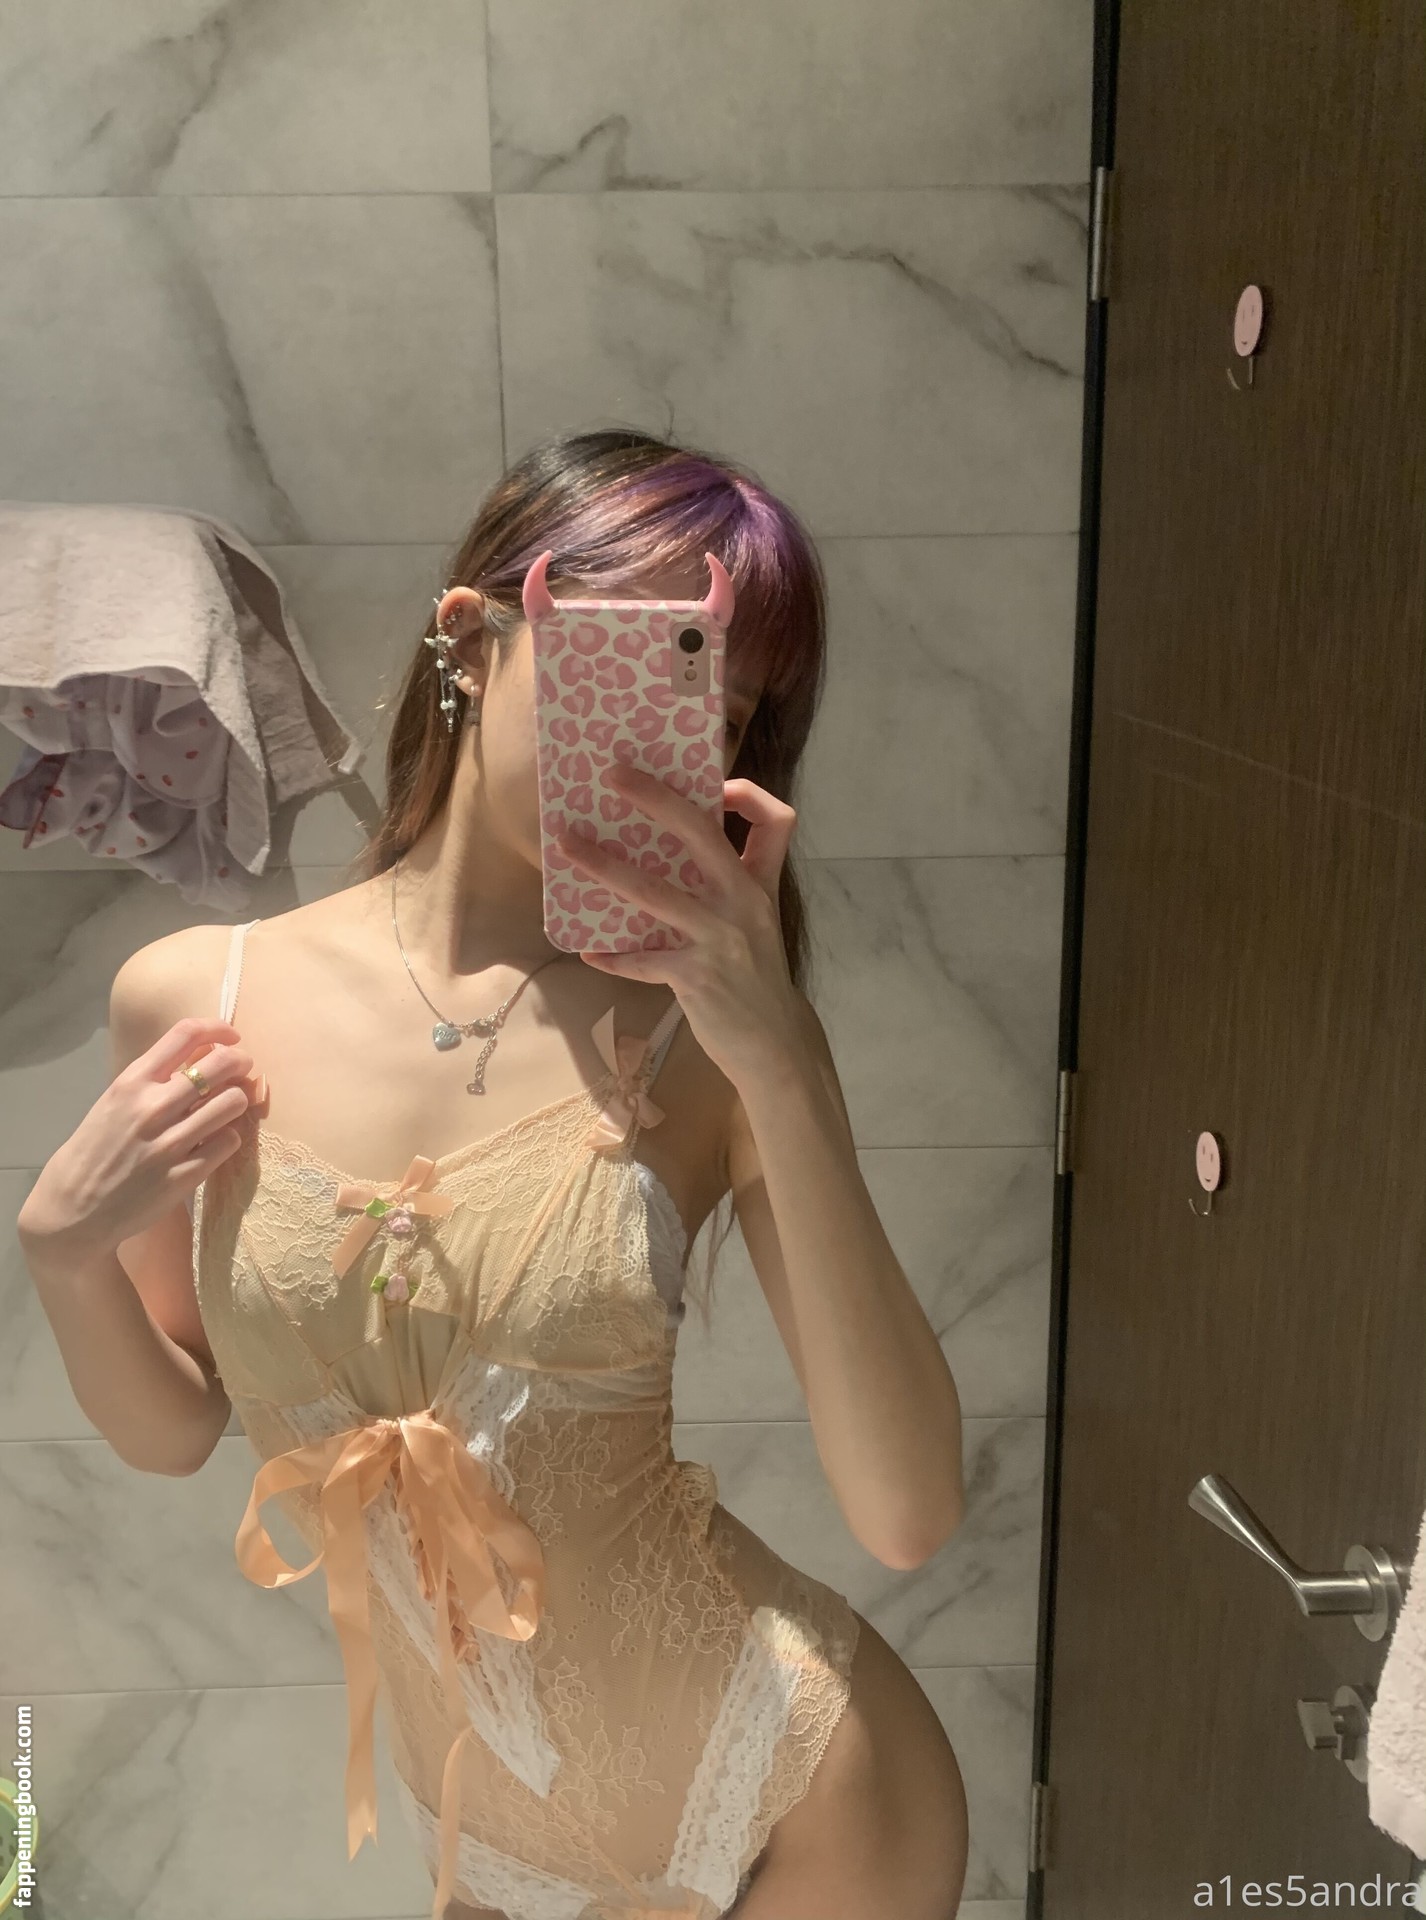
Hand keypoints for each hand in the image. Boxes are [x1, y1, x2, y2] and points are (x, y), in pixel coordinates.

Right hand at [17, 1018, 260, 1266]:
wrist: (73, 1210)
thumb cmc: (94, 1151)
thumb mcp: (112, 1103)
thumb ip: (151, 1082)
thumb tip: (198, 1061)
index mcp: (131, 1082)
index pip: (185, 1034)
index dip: (217, 1028)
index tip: (230, 1038)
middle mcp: (152, 1107)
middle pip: (220, 1063)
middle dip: (240, 1062)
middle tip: (242, 1070)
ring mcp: (170, 1143)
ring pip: (233, 1101)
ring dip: (238, 1100)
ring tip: (231, 1107)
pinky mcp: (184, 1175)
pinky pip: (229, 1142)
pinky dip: (229, 1137)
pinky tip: (218, 1141)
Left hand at [554, 763, 805, 1090]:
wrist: (775, 1044)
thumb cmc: (758, 979)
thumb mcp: (759, 924)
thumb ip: (729, 889)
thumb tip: (673, 860)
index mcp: (761, 885)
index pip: (776, 821)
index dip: (748, 793)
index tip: (717, 786)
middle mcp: (743, 903)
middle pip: (701, 832)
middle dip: (655, 798)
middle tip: (613, 775)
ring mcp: (719, 938)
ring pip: (653, 890)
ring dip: (604, 865)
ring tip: (568, 846)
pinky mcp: (695, 976)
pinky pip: (641, 960)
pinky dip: (613, 955)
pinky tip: (591, 951)